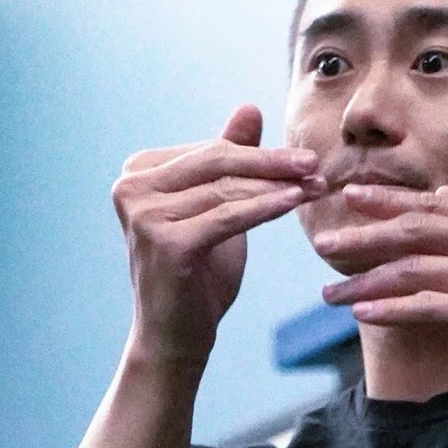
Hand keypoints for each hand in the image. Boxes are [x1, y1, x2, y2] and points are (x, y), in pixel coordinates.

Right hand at [112, 105, 322, 366]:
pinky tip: (296, 202)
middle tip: (315, 162)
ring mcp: (144, 214)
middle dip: (272, 163)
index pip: (210, 153)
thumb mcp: (215, 210)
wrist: (174, 339)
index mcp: (138, 172)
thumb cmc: (197, 276)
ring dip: (276, 185)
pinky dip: (265, 207)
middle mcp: (131, 187)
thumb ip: (228, 161)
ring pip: (225, 189)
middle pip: (216, 164)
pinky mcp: (166, 242)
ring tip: (315, 184)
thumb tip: (250, 107)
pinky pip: (228, 217)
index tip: (305, 158)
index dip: (260, 154)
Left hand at [308, 183, 447, 431]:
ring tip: (331, 295)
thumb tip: (440, 195)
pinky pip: (424, 308)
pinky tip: (362, 314)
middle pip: (418, 230)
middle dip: (365, 237)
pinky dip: (388, 310)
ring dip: (366, 282)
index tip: (349, 200)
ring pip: (414, 270)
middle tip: (325, 245)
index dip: (387, 202)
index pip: (435, 205)